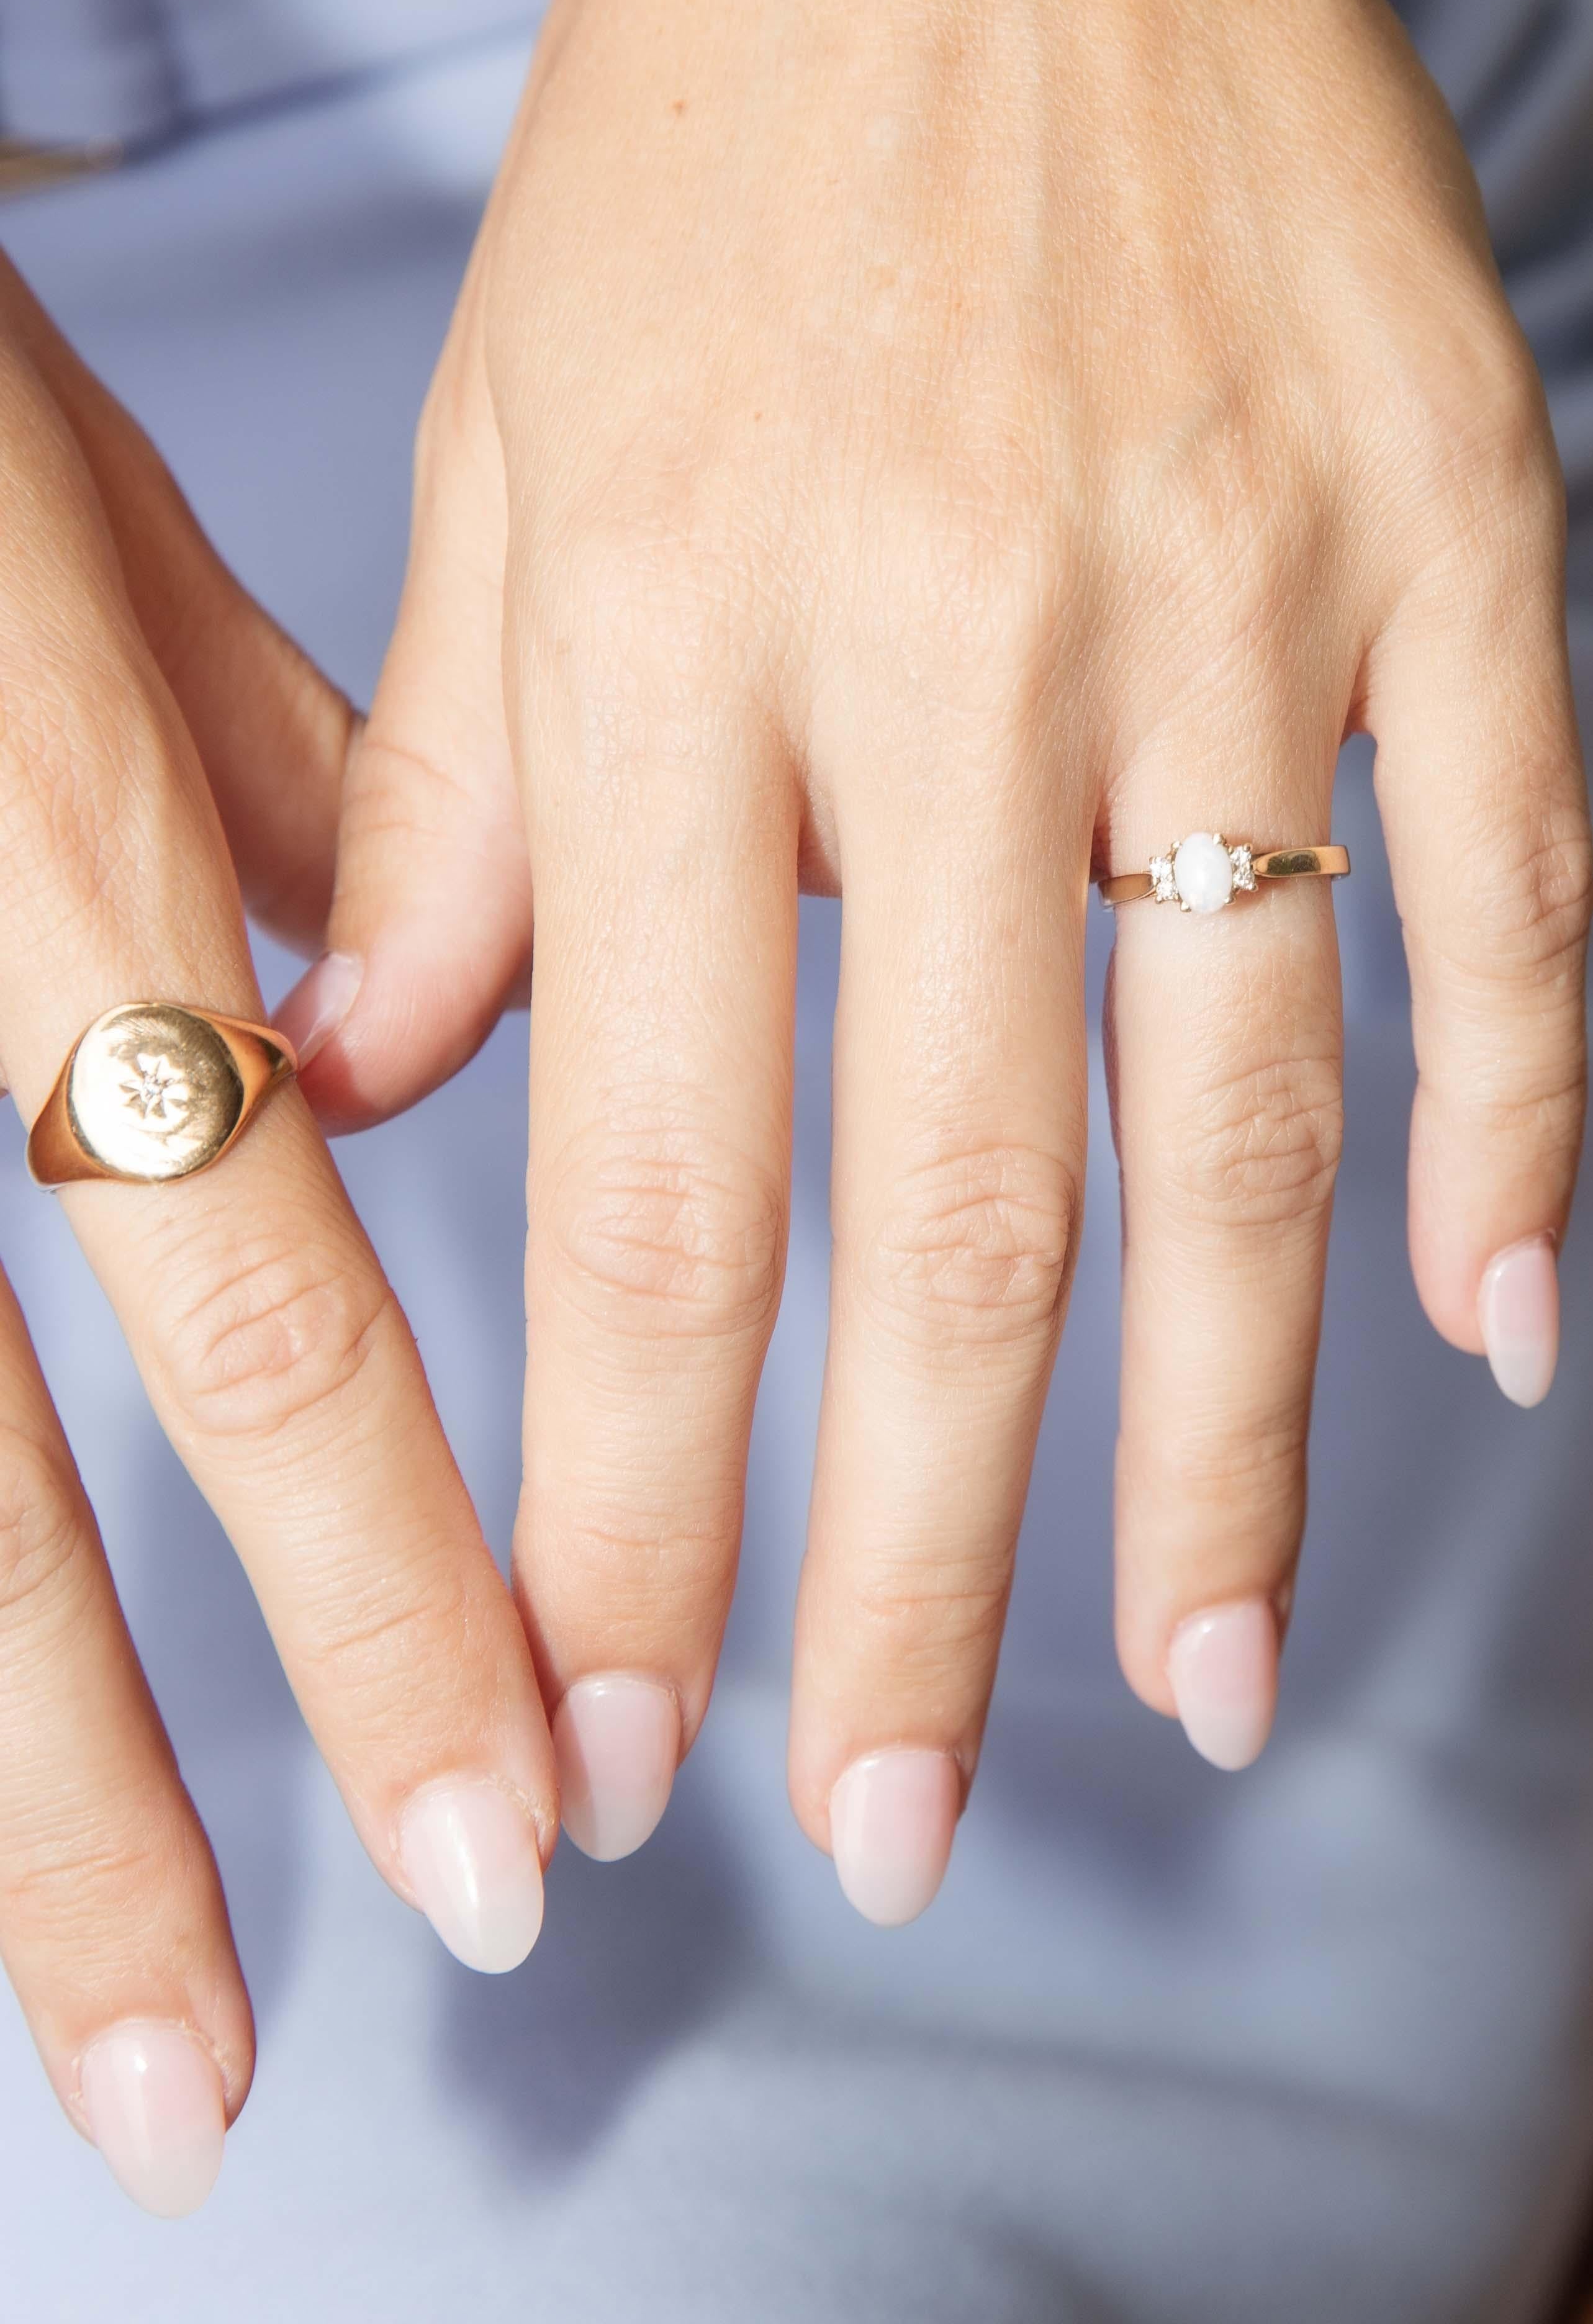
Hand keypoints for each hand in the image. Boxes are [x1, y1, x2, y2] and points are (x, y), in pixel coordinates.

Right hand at [0, 258, 557, 2213]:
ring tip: (99, 2050)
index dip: (386, 1598)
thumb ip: (275, 807)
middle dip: (131, 1815)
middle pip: (1, 1496)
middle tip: (254, 2066)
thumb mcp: (113, 566)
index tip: (502, 1816)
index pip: (263, 1320)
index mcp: (40, 875)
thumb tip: (383, 1034)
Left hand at [293, 0, 1586, 1917]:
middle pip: (965, 1210)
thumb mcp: (512, 430)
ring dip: (1231, 1443)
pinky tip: (1497, 1342)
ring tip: (1205, 1685)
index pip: (661, 1167)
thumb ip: (457, 787)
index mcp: (689, 621)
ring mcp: (1250, 592)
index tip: (623, 1731)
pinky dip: (1519, 1129)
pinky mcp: (1455, 529)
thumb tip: (369, 1092)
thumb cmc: (727, 140)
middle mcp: (973, 641)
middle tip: (896, 1830)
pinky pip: (1511, 883)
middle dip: (920, 1569)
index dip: (636, 1495)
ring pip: (1251, 1107)